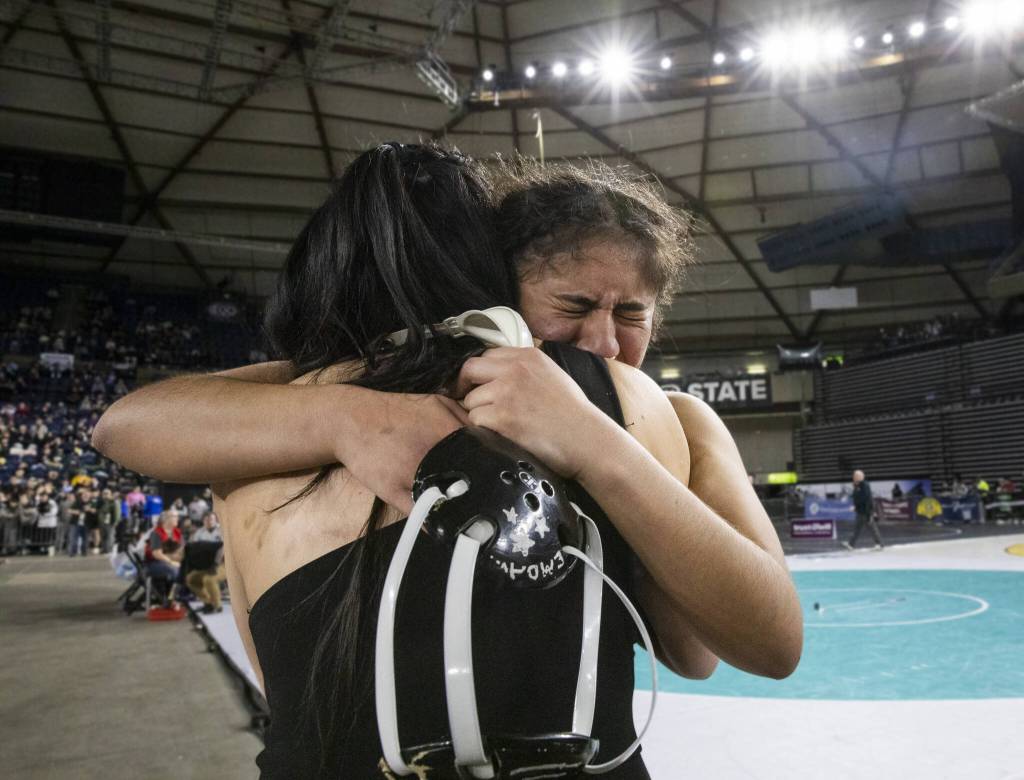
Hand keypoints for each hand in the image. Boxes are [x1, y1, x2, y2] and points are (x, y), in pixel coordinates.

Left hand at [339, 392, 469, 513]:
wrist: (347, 420)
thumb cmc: (367, 455)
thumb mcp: (390, 488)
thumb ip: (418, 509)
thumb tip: (439, 529)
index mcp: (439, 447)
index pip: (474, 467)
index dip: (477, 482)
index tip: (474, 493)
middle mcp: (447, 423)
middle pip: (478, 448)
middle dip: (474, 465)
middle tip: (465, 480)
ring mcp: (444, 407)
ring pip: (473, 430)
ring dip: (472, 446)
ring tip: (462, 463)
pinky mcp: (439, 399)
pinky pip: (462, 417)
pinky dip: (463, 430)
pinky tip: (453, 442)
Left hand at [455, 347, 613, 478]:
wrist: (586, 438)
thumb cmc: (572, 412)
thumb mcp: (550, 374)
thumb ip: (523, 368)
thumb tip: (495, 372)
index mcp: (527, 356)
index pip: (486, 355)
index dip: (479, 373)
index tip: (477, 385)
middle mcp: (515, 369)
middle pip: (469, 369)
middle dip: (465, 387)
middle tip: (473, 402)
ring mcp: (507, 392)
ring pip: (470, 399)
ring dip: (479, 413)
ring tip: (500, 423)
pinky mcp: (502, 416)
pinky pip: (475, 419)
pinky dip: (483, 429)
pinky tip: (502, 433)